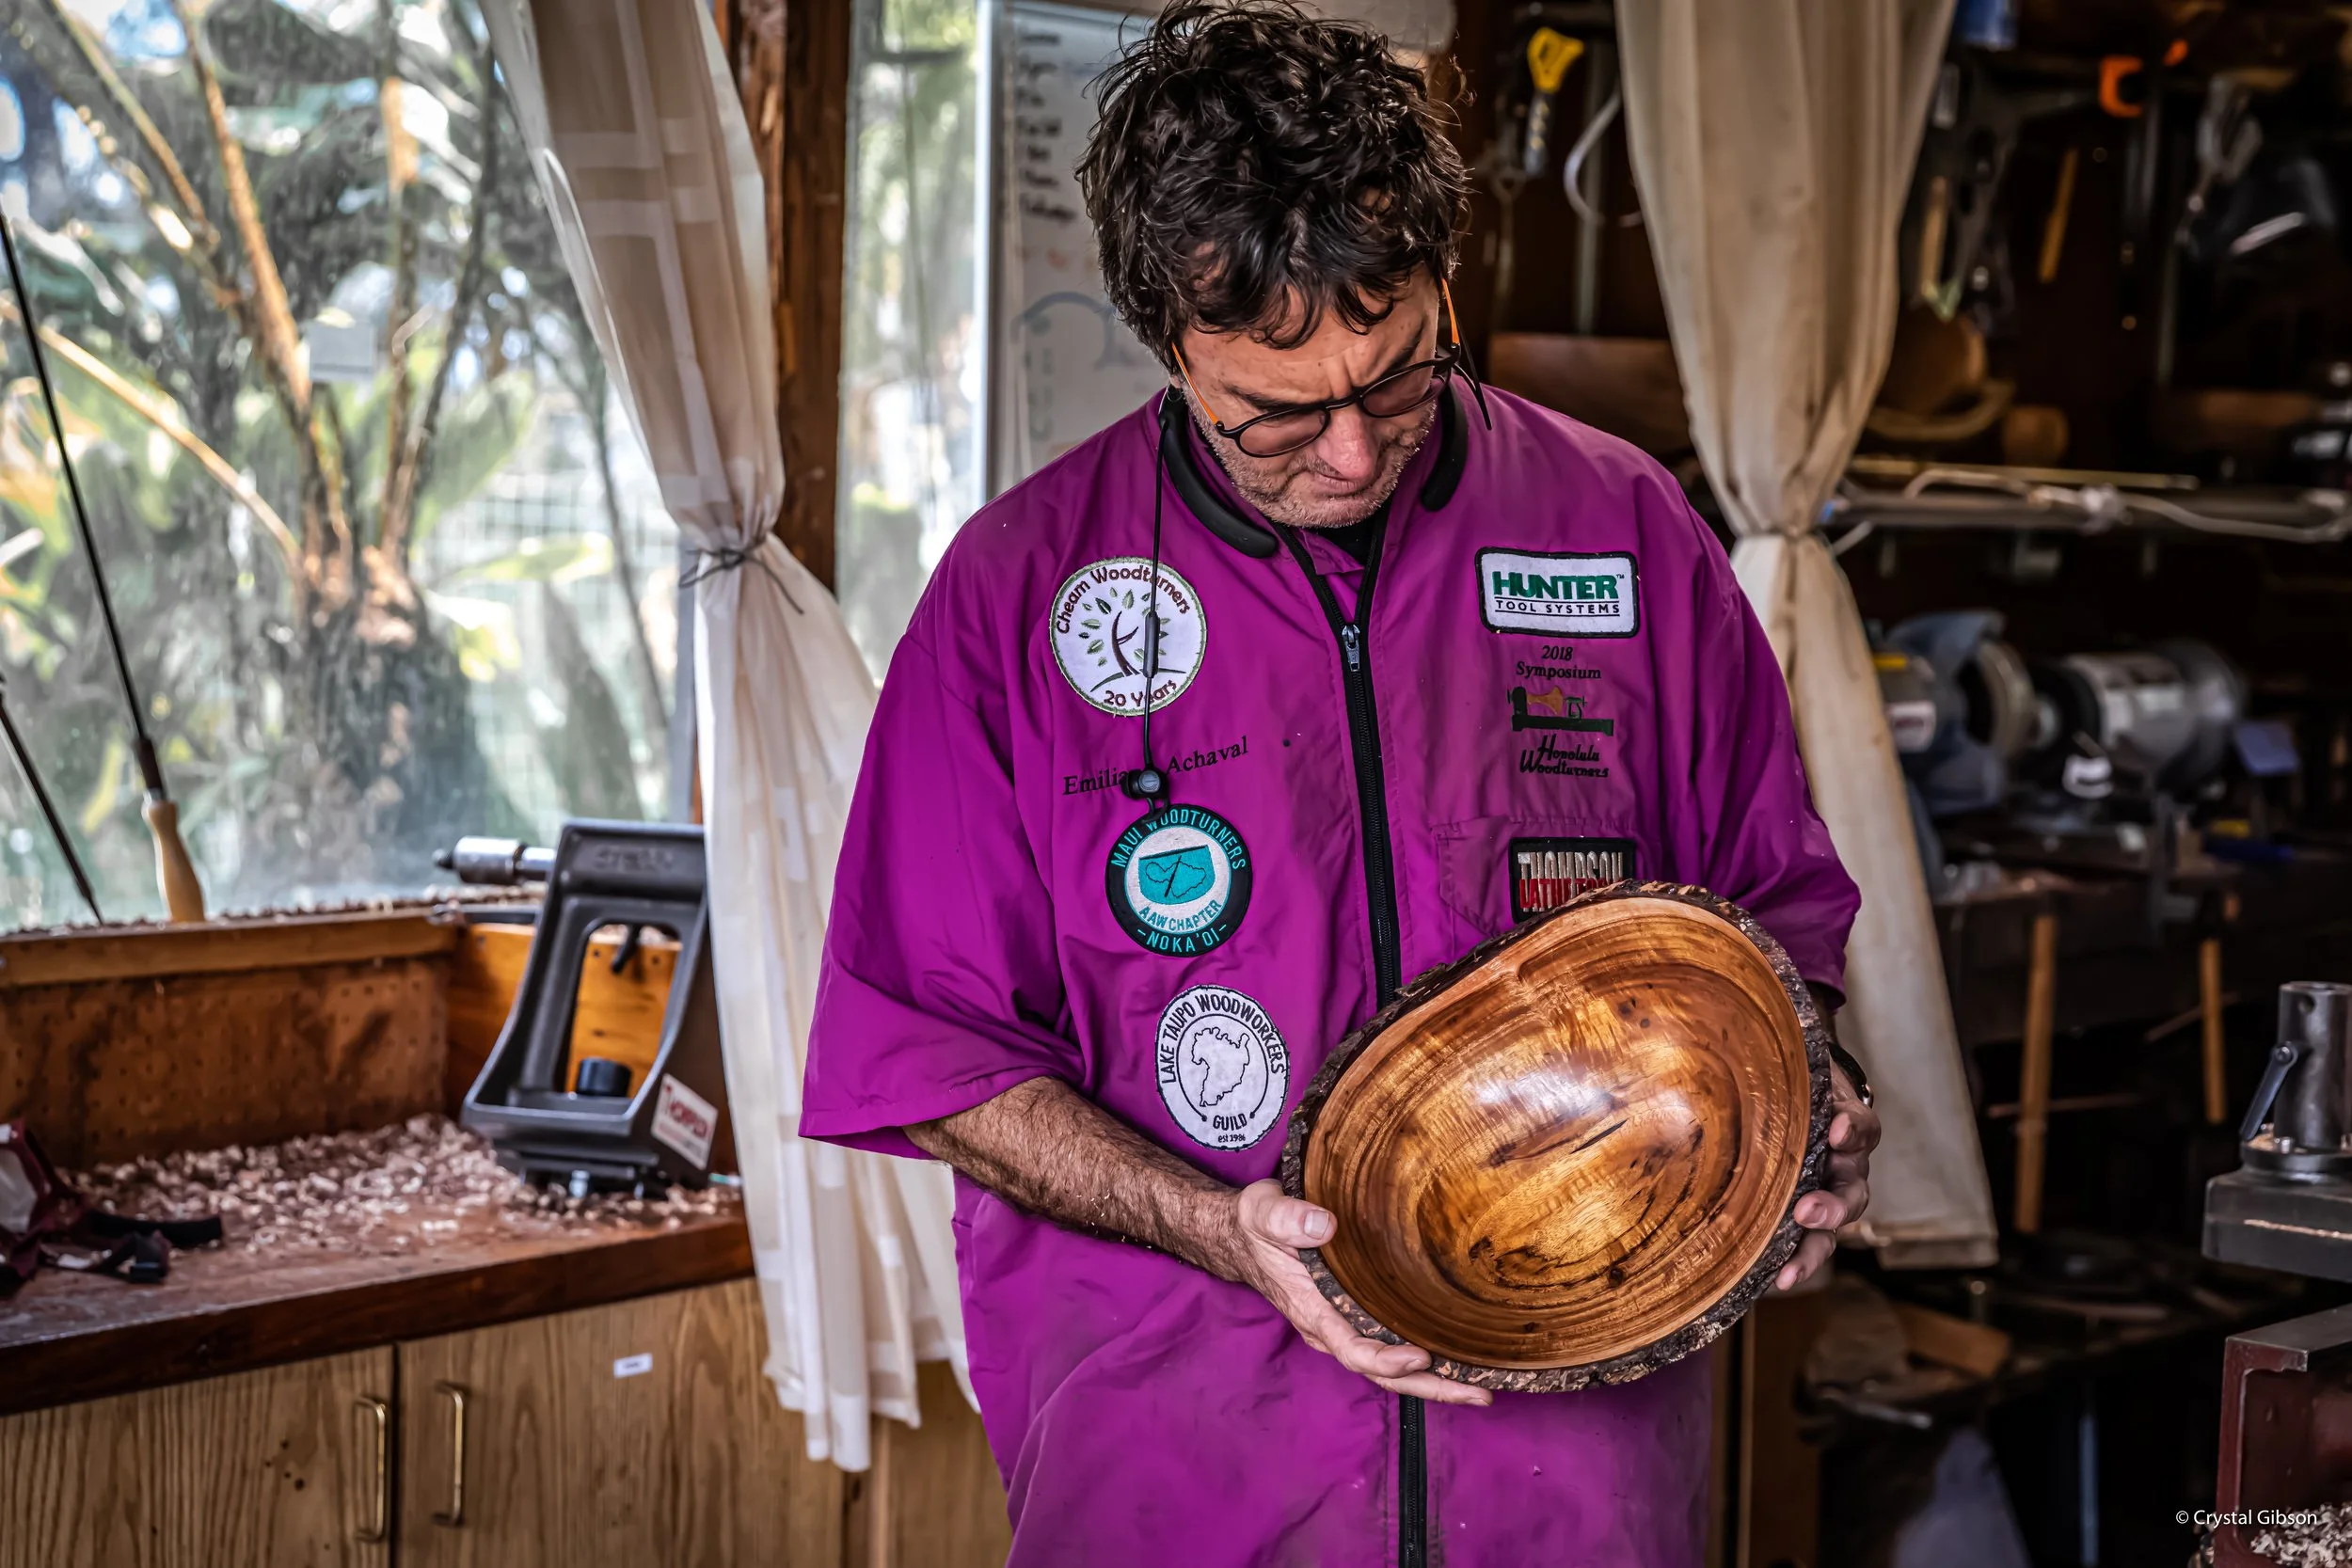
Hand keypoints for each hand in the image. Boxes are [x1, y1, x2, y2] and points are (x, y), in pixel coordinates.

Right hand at [1215, 1180, 1491, 1406]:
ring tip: (1482, 1386)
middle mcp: (1334, 1329)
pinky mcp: (1357, 1315)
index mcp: (1314, 1312)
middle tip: (1479, 1395)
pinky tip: (1460, 1354)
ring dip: (1437, 1379)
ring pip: (1393, 1367)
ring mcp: (1346, 1326)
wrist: (1245, 1236)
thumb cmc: (1257, 1226)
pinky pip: (1393, 1344)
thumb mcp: (1263, 1212)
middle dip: (1431, 1387)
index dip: (1387, 1360)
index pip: (1354, 1349)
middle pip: (1385, 1374)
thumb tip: (1325, 1224)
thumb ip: (1288, 1219)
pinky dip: (1427, 1356)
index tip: (1421, 1356)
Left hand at [1777, 1064, 1877, 1290]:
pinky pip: (1802, 1242)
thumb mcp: (1800, 1062)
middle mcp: (1842, 1164)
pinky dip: (1790, 1262)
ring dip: (1812, 1248)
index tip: (1838, 1126)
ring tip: (1788, 1269)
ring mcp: (1822, 1191)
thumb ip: (1800, 1058)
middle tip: (1807, 1210)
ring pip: (1831, 1229)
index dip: (1853, 1128)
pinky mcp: (1797, 1211)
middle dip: (1832, 1205)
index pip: (1861, 1127)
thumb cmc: (1789, 1073)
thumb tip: (1780, 1007)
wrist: (1781, 1087)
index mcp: (1846, 1123)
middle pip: (1853, 1192)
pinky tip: (1770, 1282)